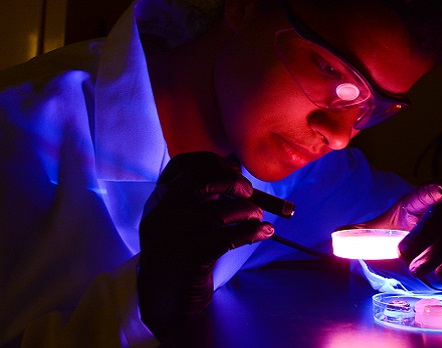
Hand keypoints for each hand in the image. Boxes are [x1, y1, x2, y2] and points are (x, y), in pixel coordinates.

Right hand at [137, 152, 273, 340]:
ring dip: (249, 211)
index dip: (212, 162)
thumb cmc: (182, 249)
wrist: (165, 298)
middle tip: (249, 193)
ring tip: (258, 217)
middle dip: (233, 183)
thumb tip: (236, 165)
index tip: (233, 168)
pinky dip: (254, 232)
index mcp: (158, 199)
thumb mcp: (181, 216)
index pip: (182, 165)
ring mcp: (173, 237)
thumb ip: (202, 192)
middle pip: (201, 182)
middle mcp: (161, 214)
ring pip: (220, 213)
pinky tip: (265, 232)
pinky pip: (230, 238)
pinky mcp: (191, 258)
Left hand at [340, 182, 441, 284]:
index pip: (426, 194)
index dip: (435, 190)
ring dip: (436, 259)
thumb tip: (337, 235)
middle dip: (421, 243)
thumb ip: (359, 233)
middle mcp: (440, 214)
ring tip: (418, 270)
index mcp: (416, 205)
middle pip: (440, 223)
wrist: (417, 247)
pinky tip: (441, 275)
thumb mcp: (378, 231)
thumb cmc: (398, 234)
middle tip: (405, 260)